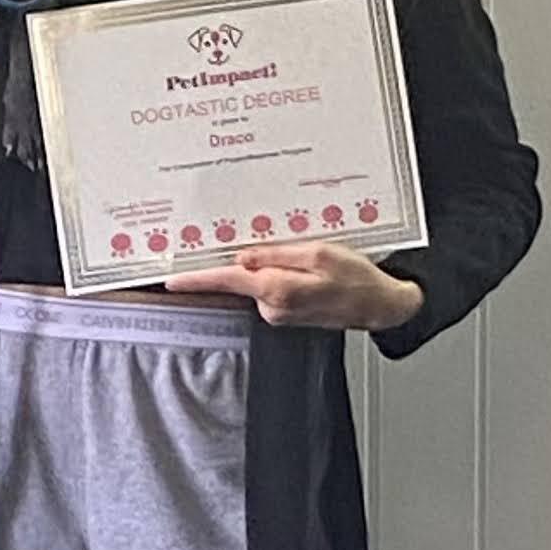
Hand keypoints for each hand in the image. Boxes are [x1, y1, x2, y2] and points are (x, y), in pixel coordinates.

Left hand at [169, 240, 424, 332]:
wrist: (379, 304)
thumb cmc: (357, 279)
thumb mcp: (319, 254)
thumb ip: (277, 256)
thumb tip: (243, 258)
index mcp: (278, 290)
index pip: (227, 282)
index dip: (196, 279)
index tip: (171, 278)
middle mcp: (274, 307)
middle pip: (241, 277)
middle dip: (242, 257)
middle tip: (265, 237)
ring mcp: (280, 313)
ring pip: (257, 280)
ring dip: (268, 264)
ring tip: (303, 254)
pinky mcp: (287, 312)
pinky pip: (271, 287)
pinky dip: (278, 273)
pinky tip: (303, 266)